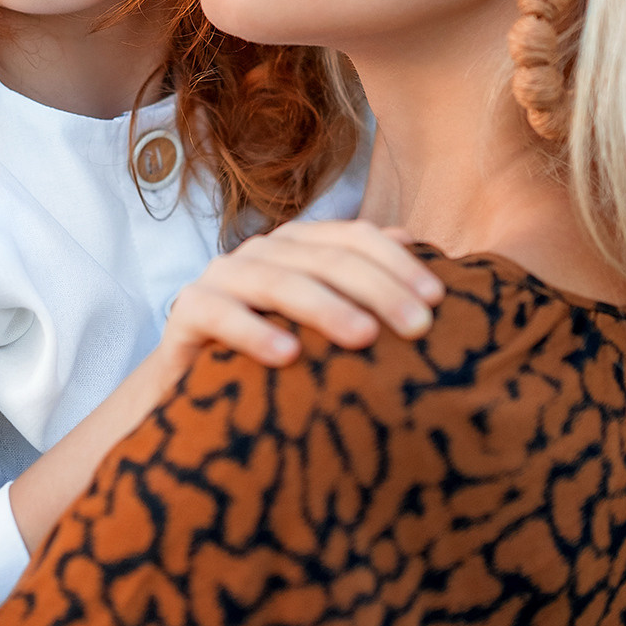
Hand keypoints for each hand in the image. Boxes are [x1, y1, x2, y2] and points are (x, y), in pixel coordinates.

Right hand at [157, 219, 445, 369]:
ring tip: (364, 337)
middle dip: (377, 288)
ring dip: (324, 307)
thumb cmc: (276, 353)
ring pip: (278, 281)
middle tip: (418, 326)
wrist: (196, 388)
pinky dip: (254, 332)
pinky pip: (219, 314)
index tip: (438, 299)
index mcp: (299, 245)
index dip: (398, 262)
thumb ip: (362, 282)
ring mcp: (222, 276)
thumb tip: (410, 239)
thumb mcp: (324, 320)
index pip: (355, 237)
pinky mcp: (187, 310)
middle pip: (325, 258)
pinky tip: (288, 356)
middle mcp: (262, 251)